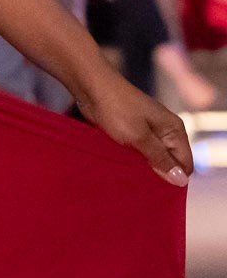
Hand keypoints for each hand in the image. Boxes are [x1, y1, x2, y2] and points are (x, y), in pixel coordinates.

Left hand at [74, 69, 193, 186]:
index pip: (185, 163)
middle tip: (142, 187)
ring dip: (144, 167)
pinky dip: (133, 159)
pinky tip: (124, 168)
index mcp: (174, 130)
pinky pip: (138, 150)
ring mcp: (148, 130)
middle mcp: (165, 130)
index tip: (159, 191)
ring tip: (132, 180)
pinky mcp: (132, 130)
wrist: (91, 86)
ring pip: (152, 157)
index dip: (175, 177)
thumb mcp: (139, 137)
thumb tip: (181, 180)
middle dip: (159, 174)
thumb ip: (160, 158)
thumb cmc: (116, 109)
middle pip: (170, 161)